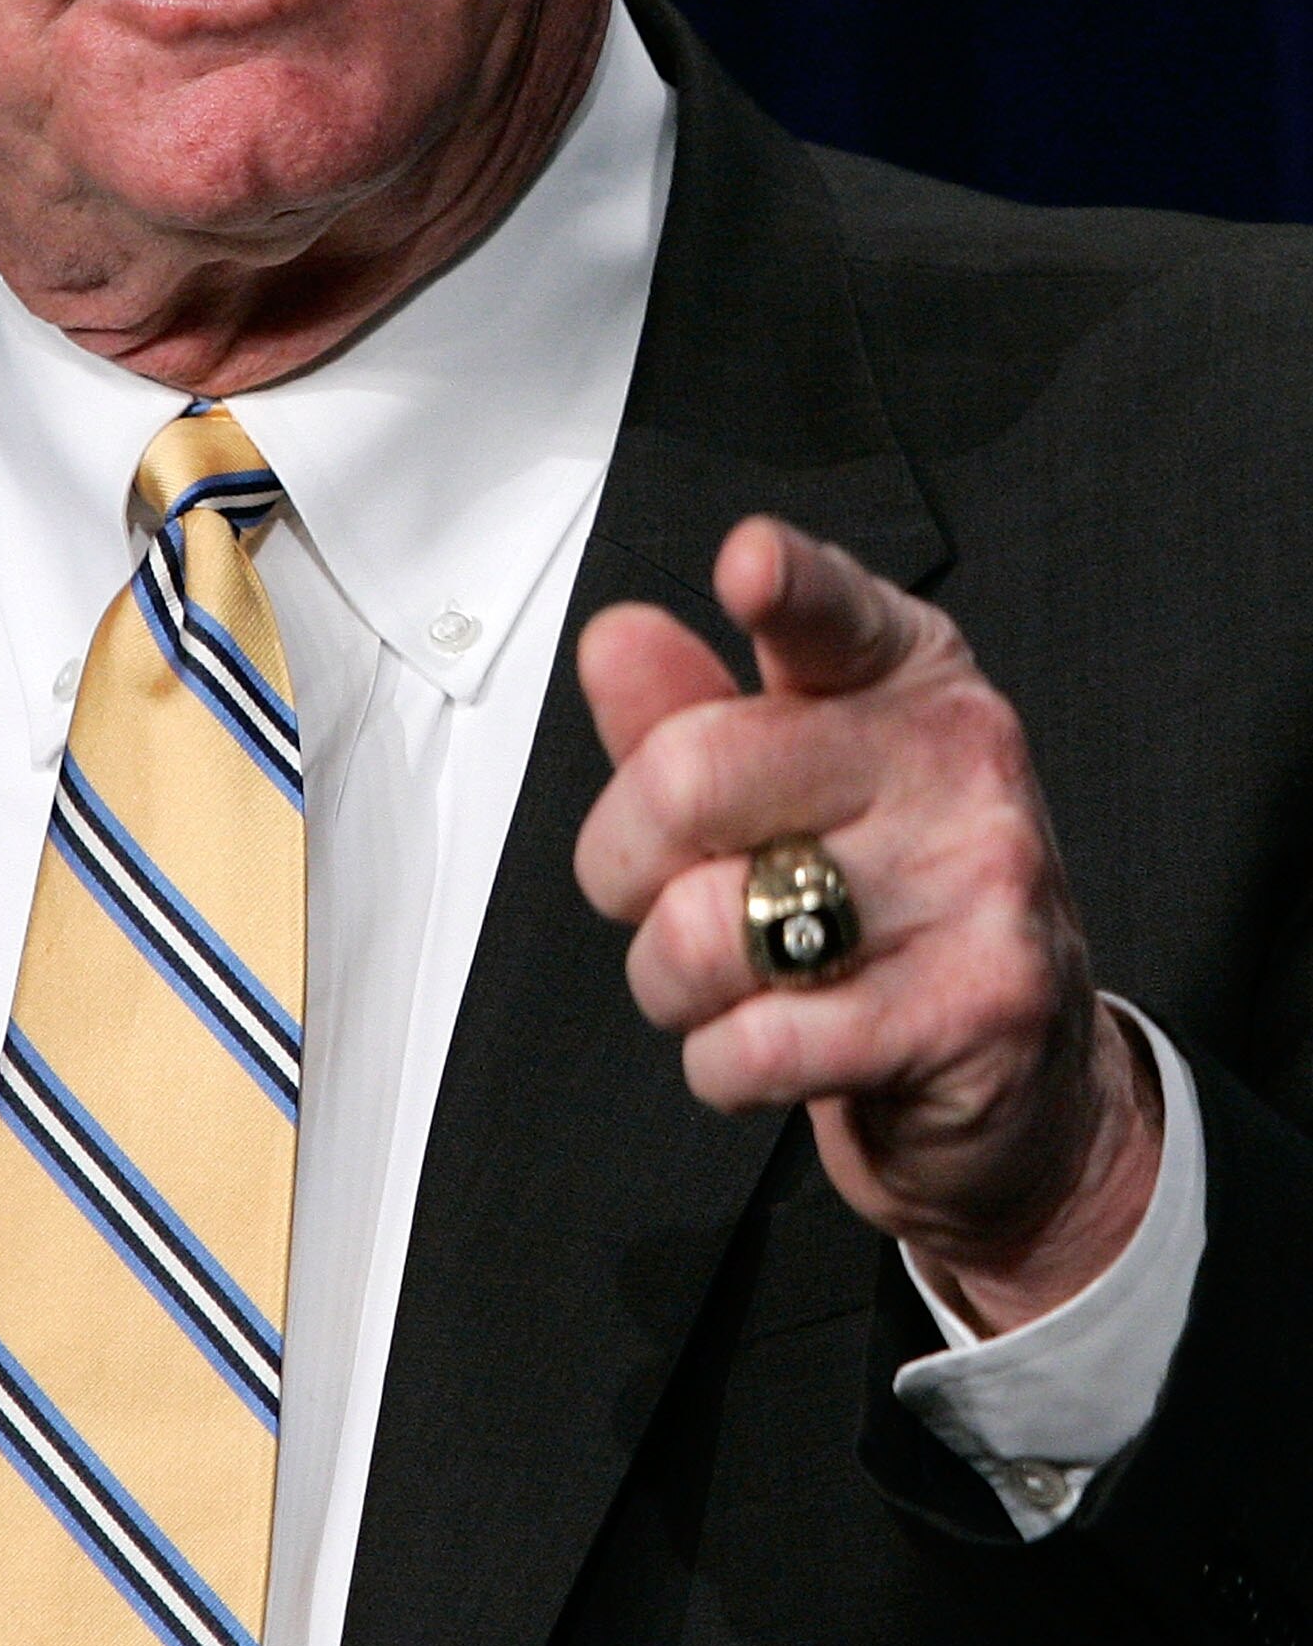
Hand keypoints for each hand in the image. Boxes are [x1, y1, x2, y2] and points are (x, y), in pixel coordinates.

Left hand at [573, 518, 1163, 1333]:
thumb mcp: (787, 787)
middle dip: (621, 862)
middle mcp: (955, 757)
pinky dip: (723, 1064)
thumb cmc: (884, 908)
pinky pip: (758, 1042)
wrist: (1028, 1081)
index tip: (750, 563)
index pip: (832, 610)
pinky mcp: (977, 1007)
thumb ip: (686, 713)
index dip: (785, 583)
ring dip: (670, 983)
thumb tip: (616, 639)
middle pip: (689, 775)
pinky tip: (776, 1045)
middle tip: (654, 892)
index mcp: (903, 675)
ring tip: (736, 980)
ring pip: (704, 926)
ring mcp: (977, 879)